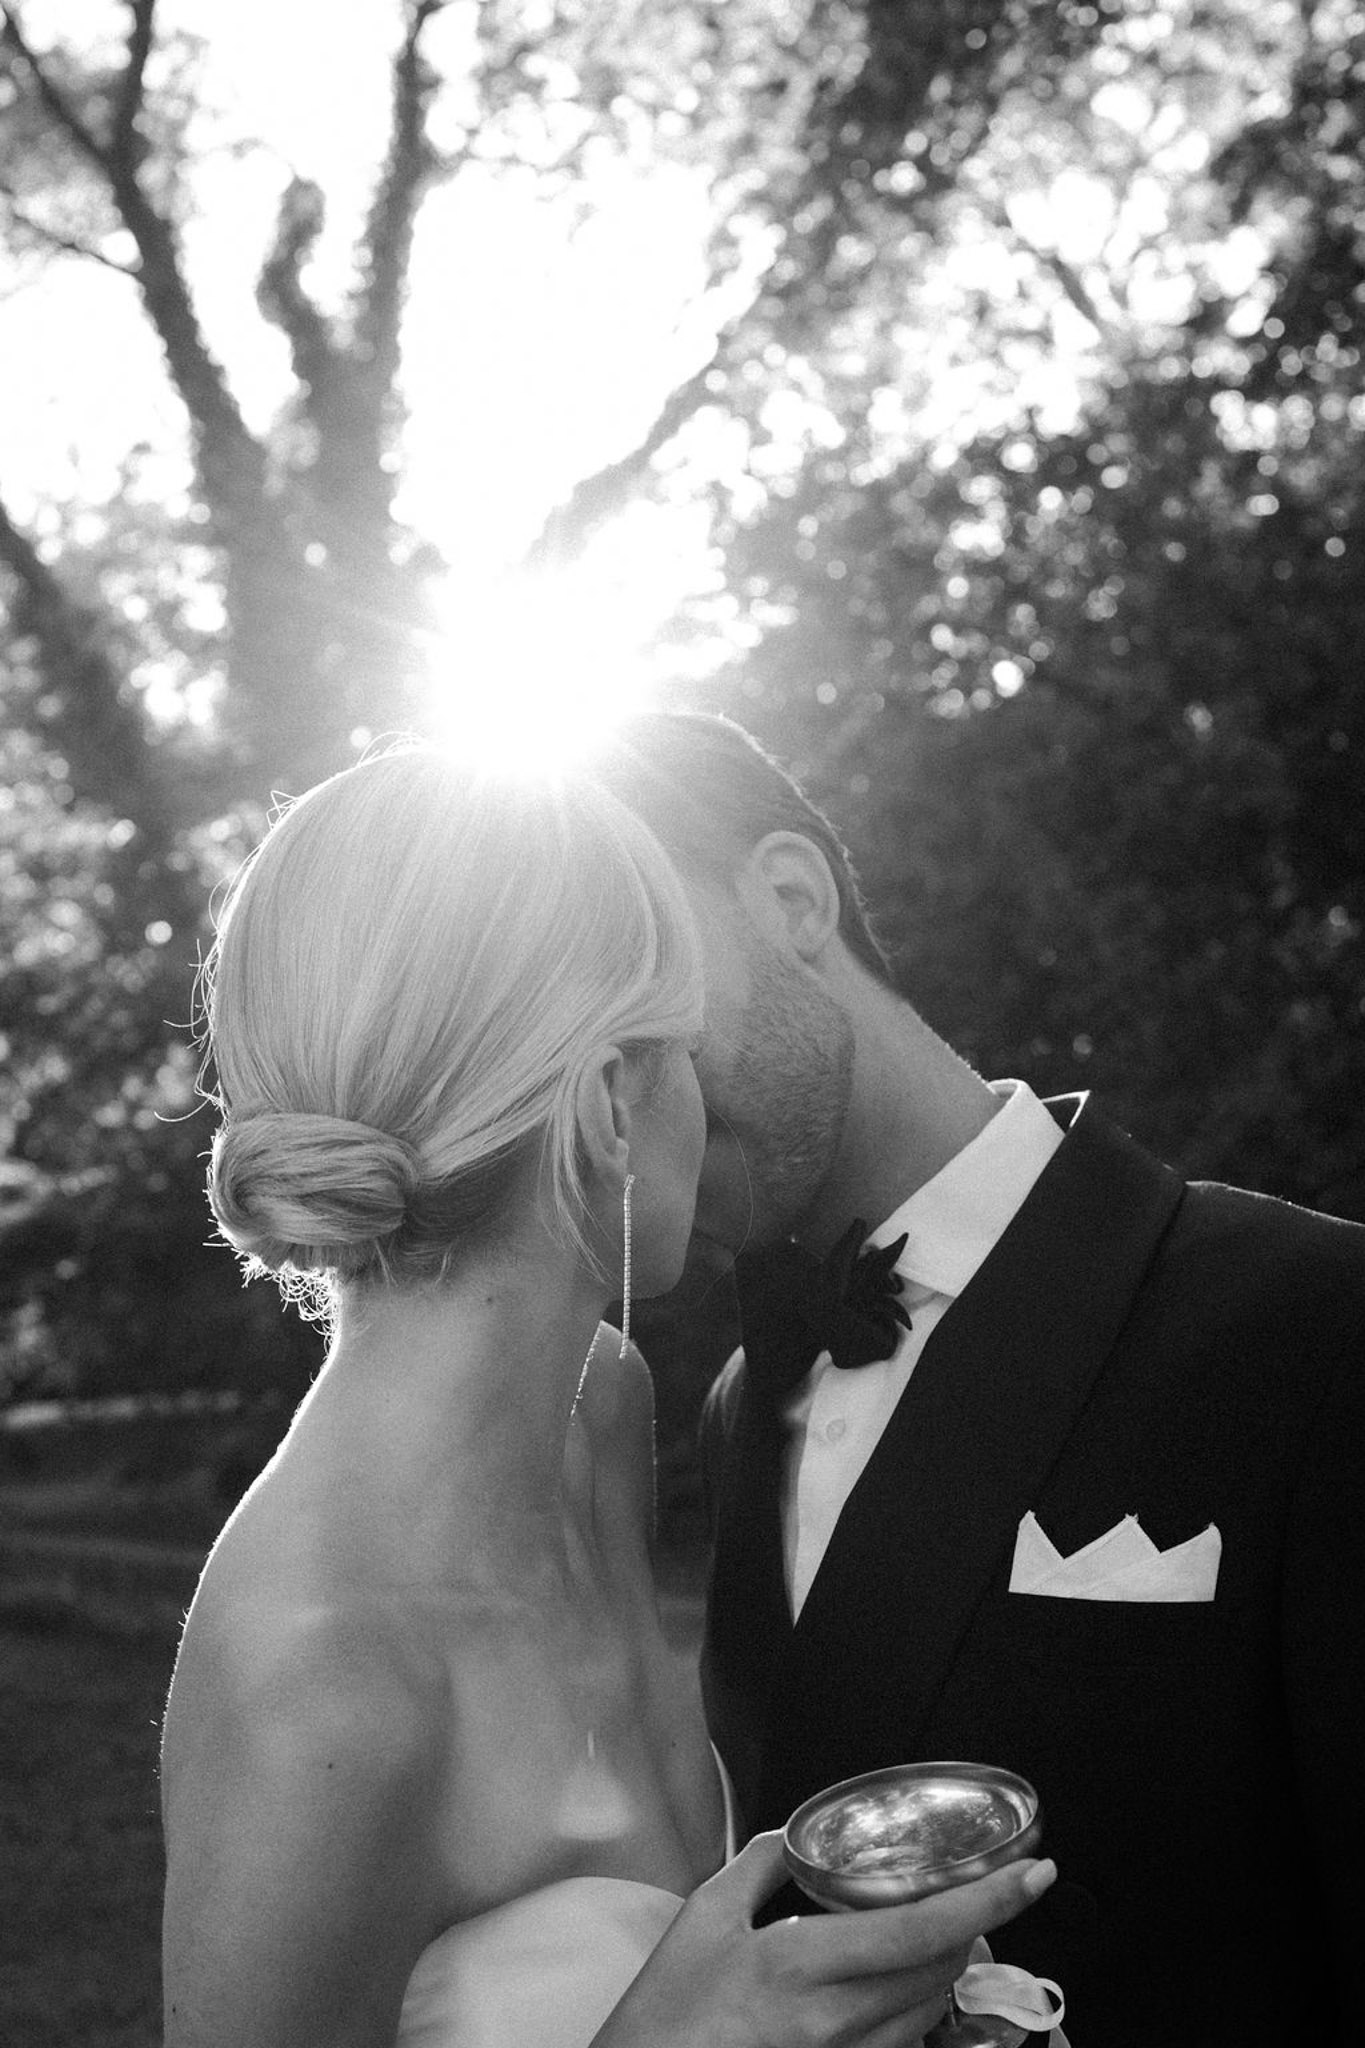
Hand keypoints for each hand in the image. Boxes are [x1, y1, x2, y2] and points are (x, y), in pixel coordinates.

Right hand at [591, 1833, 1057, 2047]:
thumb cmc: (667, 2011)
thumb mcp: (704, 1918)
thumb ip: (758, 1866)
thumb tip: (794, 1836)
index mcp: (803, 1966)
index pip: (922, 1932)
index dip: (988, 1901)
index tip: (1034, 1874)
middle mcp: (836, 2021)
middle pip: (940, 1973)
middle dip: (975, 1929)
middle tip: (982, 1892)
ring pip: (929, 2013)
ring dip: (947, 1968)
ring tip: (945, 1932)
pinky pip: (901, 2046)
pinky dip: (915, 2009)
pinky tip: (900, 1986)